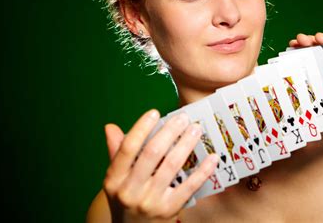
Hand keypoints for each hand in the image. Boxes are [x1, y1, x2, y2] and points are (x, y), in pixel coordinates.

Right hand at [103, 110, 218, 222]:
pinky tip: (211, 157)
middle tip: (183, 118)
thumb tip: (111, 127)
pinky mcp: (169, 209)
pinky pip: (189, 186)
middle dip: (169, 132)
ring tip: (196, 129)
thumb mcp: (115, 180)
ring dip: (186, 144)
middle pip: (152, 154)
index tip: (154, 113)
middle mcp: (130, 190)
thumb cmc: (125, 200)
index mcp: (115, 179)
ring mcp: (151, 201)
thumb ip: (116, 152)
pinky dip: (202, 171)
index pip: (127, 148)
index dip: (141, 128)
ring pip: (172, 166)